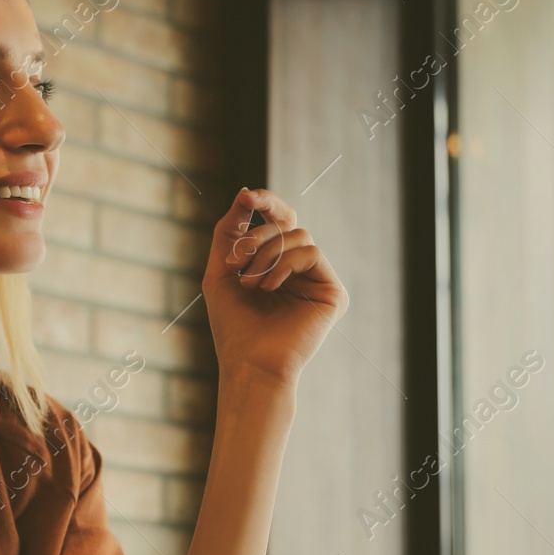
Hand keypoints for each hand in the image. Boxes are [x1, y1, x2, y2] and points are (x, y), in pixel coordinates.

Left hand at [203, 187, 348, 386]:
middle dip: (257, 236)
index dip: (266, 202)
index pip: (279, 219)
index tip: (247, 197)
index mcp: (277, 262)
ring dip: (266, 254)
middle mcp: (301, 269)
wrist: (249, 363)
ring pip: (299, 235)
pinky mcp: (333, 292)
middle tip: (235, 261)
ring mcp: (318, 280)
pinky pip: (311, 252)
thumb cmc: (232, 324)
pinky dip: (284, 264)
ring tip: (249, 284)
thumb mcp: (220, 270)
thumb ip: (229, 230)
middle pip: (287, 222)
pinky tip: (269, 288)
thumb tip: (245, 191)